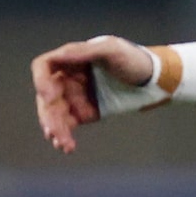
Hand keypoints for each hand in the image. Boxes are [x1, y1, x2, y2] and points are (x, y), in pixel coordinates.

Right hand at [31, 35, 152, 152]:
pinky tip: (66, 146)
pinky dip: (65, 135)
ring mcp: (74, 95)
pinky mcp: (83, 112)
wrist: (154, 80)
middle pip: (47, 96)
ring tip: (63, 144)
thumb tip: (60, 55)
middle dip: (48, 114)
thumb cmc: (134, 59)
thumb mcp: (112, 50)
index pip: (44, 67)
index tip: (50, 97)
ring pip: (55, 113)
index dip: (41, 81)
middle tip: (53, 131)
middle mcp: (67, 77)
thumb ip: (85, 52)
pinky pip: (67, 124)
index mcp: (70, 59)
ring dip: (55, 129)